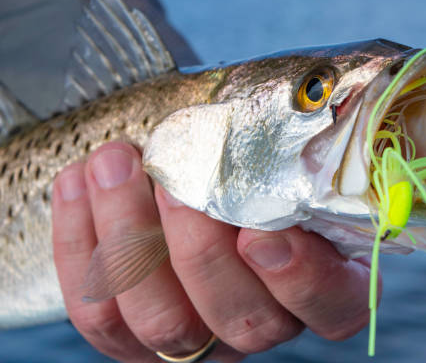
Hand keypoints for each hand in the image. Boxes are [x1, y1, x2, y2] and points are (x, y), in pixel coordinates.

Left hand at [52, 141, 378, 361]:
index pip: (335, 308)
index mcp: (319, 281)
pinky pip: (100, 315)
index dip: (302, 280)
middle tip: (171, 180)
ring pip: (163, 323)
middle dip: (198, 249)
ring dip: (130, 238)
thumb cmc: (244, 157)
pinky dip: (81, 246)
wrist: (183, 174)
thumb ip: (292, 142)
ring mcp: (197, 336)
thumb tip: (300, 97)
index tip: (260, 231)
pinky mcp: (132, 337)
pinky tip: (79, 180)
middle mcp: (264, 320)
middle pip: (242, 320)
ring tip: (113, 162)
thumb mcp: (280, 146)